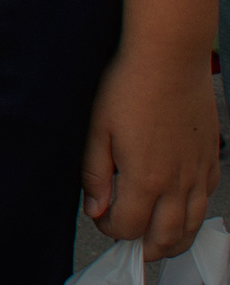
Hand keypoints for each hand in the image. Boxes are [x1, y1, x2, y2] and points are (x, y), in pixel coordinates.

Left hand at [82, 41, 219, 256]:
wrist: (170, 59)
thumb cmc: (130, 87)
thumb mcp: (97, 129)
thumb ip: (95, 175)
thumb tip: (96, 209)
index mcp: (146, 179)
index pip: (129, 228)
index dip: (110, 229)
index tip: (101, 217)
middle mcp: (178, 183)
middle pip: (166, 238)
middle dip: (144, 247)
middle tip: (129, 241)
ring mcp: (199, 173)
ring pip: (192, 225)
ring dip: (172, 239)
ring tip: (154, 239)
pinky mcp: (212, 161)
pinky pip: (206, 200)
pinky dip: (193, 214)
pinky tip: (178, 207)